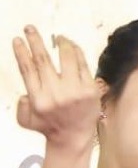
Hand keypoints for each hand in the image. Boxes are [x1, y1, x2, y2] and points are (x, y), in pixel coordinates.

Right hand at [13, 26, 99, 150]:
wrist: (74, 138)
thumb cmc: (50, 126)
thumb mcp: (27, 119)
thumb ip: (21, 105)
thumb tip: (25, 93)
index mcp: (38, 99)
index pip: (27, 69)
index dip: (21, 52)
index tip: (17, 40)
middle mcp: (56, 94)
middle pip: (43, 60)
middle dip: (35, 41)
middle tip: (29, 28)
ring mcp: (75, 92)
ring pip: (66, 59)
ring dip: (60, 43)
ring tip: (56, 36)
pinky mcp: (91, 91)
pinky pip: (83, 65)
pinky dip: (76, 52)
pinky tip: (71, 45)